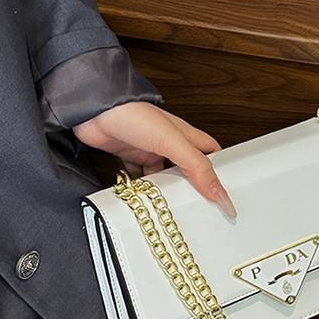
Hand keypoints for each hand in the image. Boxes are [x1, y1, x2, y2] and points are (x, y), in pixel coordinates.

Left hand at [72, 102, 235, 217]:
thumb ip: (196, 167)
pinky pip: (141, 178)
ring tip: (170, 206)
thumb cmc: (132, 115)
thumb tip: (219, 192)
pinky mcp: (131, 156)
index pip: (212, 155)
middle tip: (199, 207)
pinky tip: (143, 196)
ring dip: (166, 190)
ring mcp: (150, 150)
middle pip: (190, 169)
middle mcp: (170, 143)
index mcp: (186, 136)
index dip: (221, 172)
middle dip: (194, 187)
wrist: (92, 111)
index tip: (226, 194)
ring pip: (165, 176)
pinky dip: (143, 188)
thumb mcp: (172, 142)